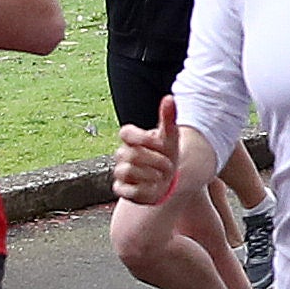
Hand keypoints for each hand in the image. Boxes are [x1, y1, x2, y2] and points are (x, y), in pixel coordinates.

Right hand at [116, 92, 195, 207]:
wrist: (167, 179)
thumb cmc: (166, 153)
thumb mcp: (170, 136)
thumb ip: (168, 117)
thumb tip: (169, 97)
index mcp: (130, 138)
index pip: (126, 133)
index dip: (144, 139)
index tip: (160, 144)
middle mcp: (121, 154)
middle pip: (132, 155)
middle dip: (155, 161)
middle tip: (169, 165)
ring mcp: (120, 171)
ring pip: (128, 171)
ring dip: (151, 175)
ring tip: (162, 177)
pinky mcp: (121, 189)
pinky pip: (129, 190)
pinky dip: (145, 189)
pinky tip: (155, 187)